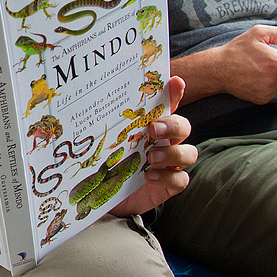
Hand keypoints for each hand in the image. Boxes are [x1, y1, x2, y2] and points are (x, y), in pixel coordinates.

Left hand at [110, 77, 197, 216]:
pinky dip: (168, 177)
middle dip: (173, 125)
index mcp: (151, 126)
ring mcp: (170, 163)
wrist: (107, 195)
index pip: (166, 105)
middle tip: (154, 129)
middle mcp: (165, 142)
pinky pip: (181, 179)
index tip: (175, 81)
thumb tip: (87, 104)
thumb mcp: (107, 141)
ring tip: (150, 156)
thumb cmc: (110, 162)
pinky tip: (149, 176)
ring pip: (189, 153)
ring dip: (172, 153)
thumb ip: (106, 126)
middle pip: (183, 127)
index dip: (174, 93)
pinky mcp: (169, 184)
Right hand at [220, 25, 276, 103]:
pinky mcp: (263, 99)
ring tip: (268, 69)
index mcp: (275, 63)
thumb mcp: (257, 32)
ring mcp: (268, 92)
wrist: (218, 69)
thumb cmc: (238, 50)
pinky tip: (260, 78)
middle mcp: (273, 80)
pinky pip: (275, 92)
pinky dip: (272, 86)